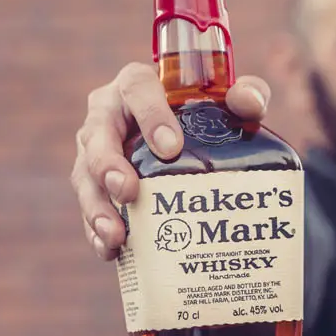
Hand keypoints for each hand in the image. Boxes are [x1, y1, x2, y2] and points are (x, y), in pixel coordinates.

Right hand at [70, 62, 270, 259]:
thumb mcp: (228, 101)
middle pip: (97, 135)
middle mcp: (108, 115)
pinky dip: (96, 231)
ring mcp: (96, 151)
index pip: (136, 88)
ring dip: (97, 207)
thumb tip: (249, 103)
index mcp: (136, 85)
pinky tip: (112, 250)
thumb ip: (247, 94)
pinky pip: (88, 208)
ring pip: (85, 176)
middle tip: (129, 191)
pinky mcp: (94, 185)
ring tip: (117, 234)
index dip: (150, 115)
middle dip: (108, 165)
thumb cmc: (205, 112)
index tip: (171, 147)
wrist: (188, 140)